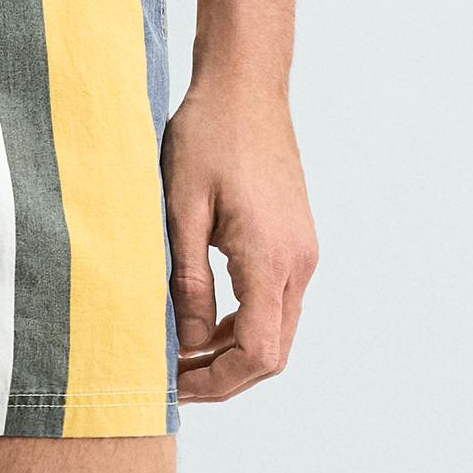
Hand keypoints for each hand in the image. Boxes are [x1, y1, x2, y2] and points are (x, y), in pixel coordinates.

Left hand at [161, 75, 317, 404]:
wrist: (247, 86)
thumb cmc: (207, 135)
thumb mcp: (180, 210)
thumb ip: (187, 282)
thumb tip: (187, 345)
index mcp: (270, 259)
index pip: (258, 353)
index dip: (217, 383)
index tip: (174, 387)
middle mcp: (297, 263)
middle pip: (272, 353)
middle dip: (223, 378)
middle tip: (170, 381)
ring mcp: (302, 253)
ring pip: (275, 332)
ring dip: (231, 353)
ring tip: (177, 356)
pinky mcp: (295, 243)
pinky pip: (274, 303)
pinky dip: (240, 324)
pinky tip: (200, 322)